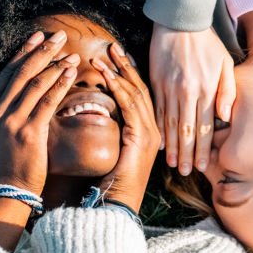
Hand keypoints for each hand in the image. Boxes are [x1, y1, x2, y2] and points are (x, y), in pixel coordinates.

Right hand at [0, 30, 78, 194]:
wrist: (4, 190)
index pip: (7, 73)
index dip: (23, 53)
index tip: (37, 37)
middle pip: (22, 73)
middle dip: (41, 51)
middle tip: (58, 36)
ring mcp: (13, 121)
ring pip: (36, 84)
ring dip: (55, 65)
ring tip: (71, 54)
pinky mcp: (30, 132)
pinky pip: (47, 101)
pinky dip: (60, 84)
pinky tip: (71, 73)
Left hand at [91, 43, 160, 213]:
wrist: (115, 205)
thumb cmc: (110, 184)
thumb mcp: (113, 152)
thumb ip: (113, 132)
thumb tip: (98, 114)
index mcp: (148, 133)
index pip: (141, 96)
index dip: (129, 74)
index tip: (117, 57)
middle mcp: (154, 131)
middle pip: (141, 90)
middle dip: (126, 67)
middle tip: (113, 47)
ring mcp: (150, 133)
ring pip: (136, 94)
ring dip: (119, 73)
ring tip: (105, 55)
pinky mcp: (141, 137)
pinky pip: (129, 106)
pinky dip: (117, 88)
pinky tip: (106, 75)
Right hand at [149, 24, 234, 175]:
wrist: (180, 21)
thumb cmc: (207, 43)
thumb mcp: (225, 63)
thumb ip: (227, 91)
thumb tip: (225, 117)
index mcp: (205, 90)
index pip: (205, 127)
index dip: (203, 149)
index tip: (202, 165)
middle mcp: (186, 92)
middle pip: (186, 131)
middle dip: (186, 154)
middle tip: (185, 172)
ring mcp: (169, 88)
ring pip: (170, 124)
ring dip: (171, 146)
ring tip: (171, 164)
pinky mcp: (156, 83)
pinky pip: (156, 111)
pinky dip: (158, 128)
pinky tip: (159, 142)